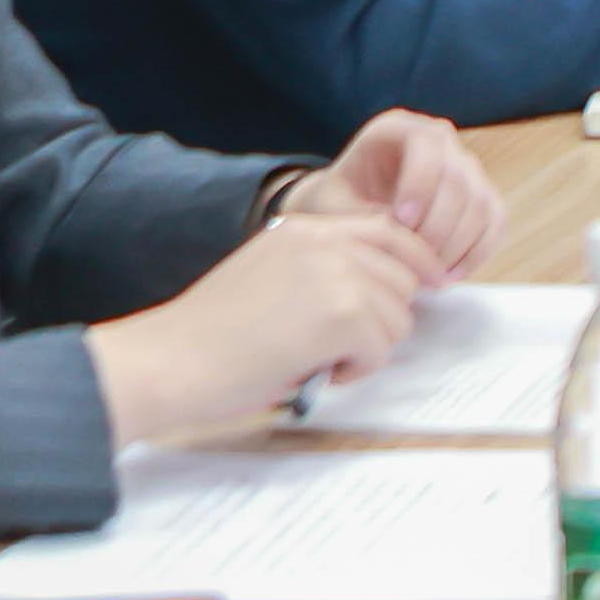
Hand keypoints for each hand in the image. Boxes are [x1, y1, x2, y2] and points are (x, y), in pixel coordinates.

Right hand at [87, 208, 438, 443]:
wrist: (168, 361)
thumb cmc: (207, 337)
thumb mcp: (267, 276)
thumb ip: (319, 271)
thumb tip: (379, 294)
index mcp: (304, 228)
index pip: (388, 230)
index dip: (415, 261)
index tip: (431, 285)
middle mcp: (326, 241)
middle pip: (402, 279)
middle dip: (380, 320)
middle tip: (331, 347)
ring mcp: (338, 274)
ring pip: (397, 319)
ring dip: (364, 349)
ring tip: (310, 358)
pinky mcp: (345, 314)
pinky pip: (380, 351)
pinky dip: (352, 371)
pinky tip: (308, 370)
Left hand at [286, 106, 501, 278]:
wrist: (349, 208)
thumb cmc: (337, 203)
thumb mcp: (335, 206)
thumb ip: (365, 217)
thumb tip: (404, 236)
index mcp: (398, 128)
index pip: (426, 145)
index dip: (420, 185)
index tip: (401, 223)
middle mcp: (438, 139)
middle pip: (459, 179)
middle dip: (438, 226)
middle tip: (414, 261)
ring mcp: (464, 165)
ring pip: (481, 202)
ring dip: (458, 245)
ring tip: (429, 275)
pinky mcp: (480, 194)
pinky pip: (495, 220)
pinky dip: (478, 251)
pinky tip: (451, 274)